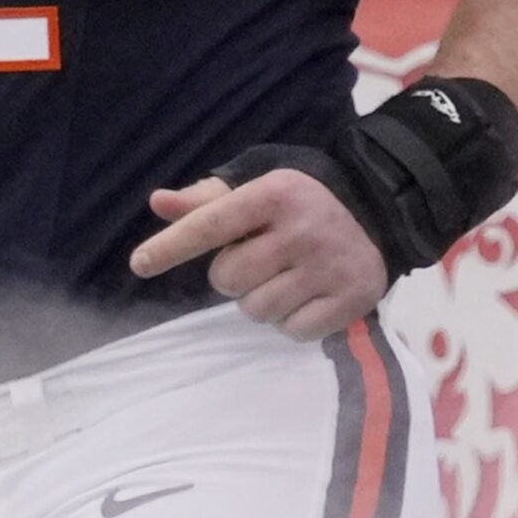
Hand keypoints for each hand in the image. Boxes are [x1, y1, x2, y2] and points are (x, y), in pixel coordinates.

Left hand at [130, 169, 387, 343]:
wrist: (378, 212)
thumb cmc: (301, 201)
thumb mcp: (258, 186)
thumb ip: (207, 200)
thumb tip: (159, 202)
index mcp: (274, 194)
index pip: (211, 224)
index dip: (171, 246)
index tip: (138, 263)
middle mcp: (301, 230)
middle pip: (228, 279)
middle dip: (233, 276)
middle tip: (261, 258)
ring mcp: (328, 268)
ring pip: (257, 310)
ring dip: (261, 300)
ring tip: (286, 276)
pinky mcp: (350, 301)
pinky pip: (292, 332)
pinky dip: (292, 321)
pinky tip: (308, 294)